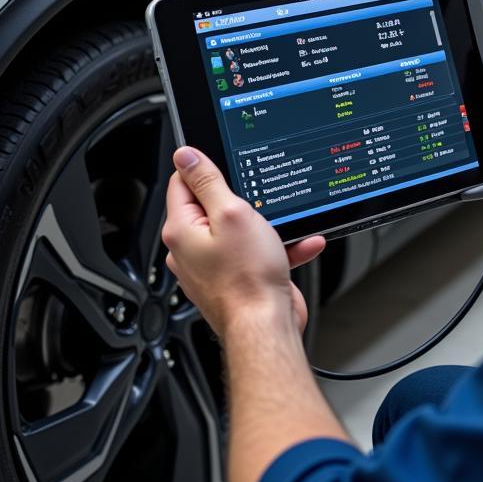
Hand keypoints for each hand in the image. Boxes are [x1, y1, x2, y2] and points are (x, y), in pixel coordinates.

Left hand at [162, 147, 325, 339]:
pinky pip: (256, 253)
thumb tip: (186, 156)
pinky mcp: (235, 279)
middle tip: (260, 199)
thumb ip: (208, 182)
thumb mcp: (232, 213)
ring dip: (268, 225)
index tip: (226, 163)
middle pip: (213, 205)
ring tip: (285, 225)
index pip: (182, 183)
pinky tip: (300, 244)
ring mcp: (213, 266)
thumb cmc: (248, 278)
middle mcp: (191, 249)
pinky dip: (279, 247)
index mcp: (181, 230)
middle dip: (243, 199)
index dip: (205, 168)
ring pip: (240, 230)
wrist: (266, 325)